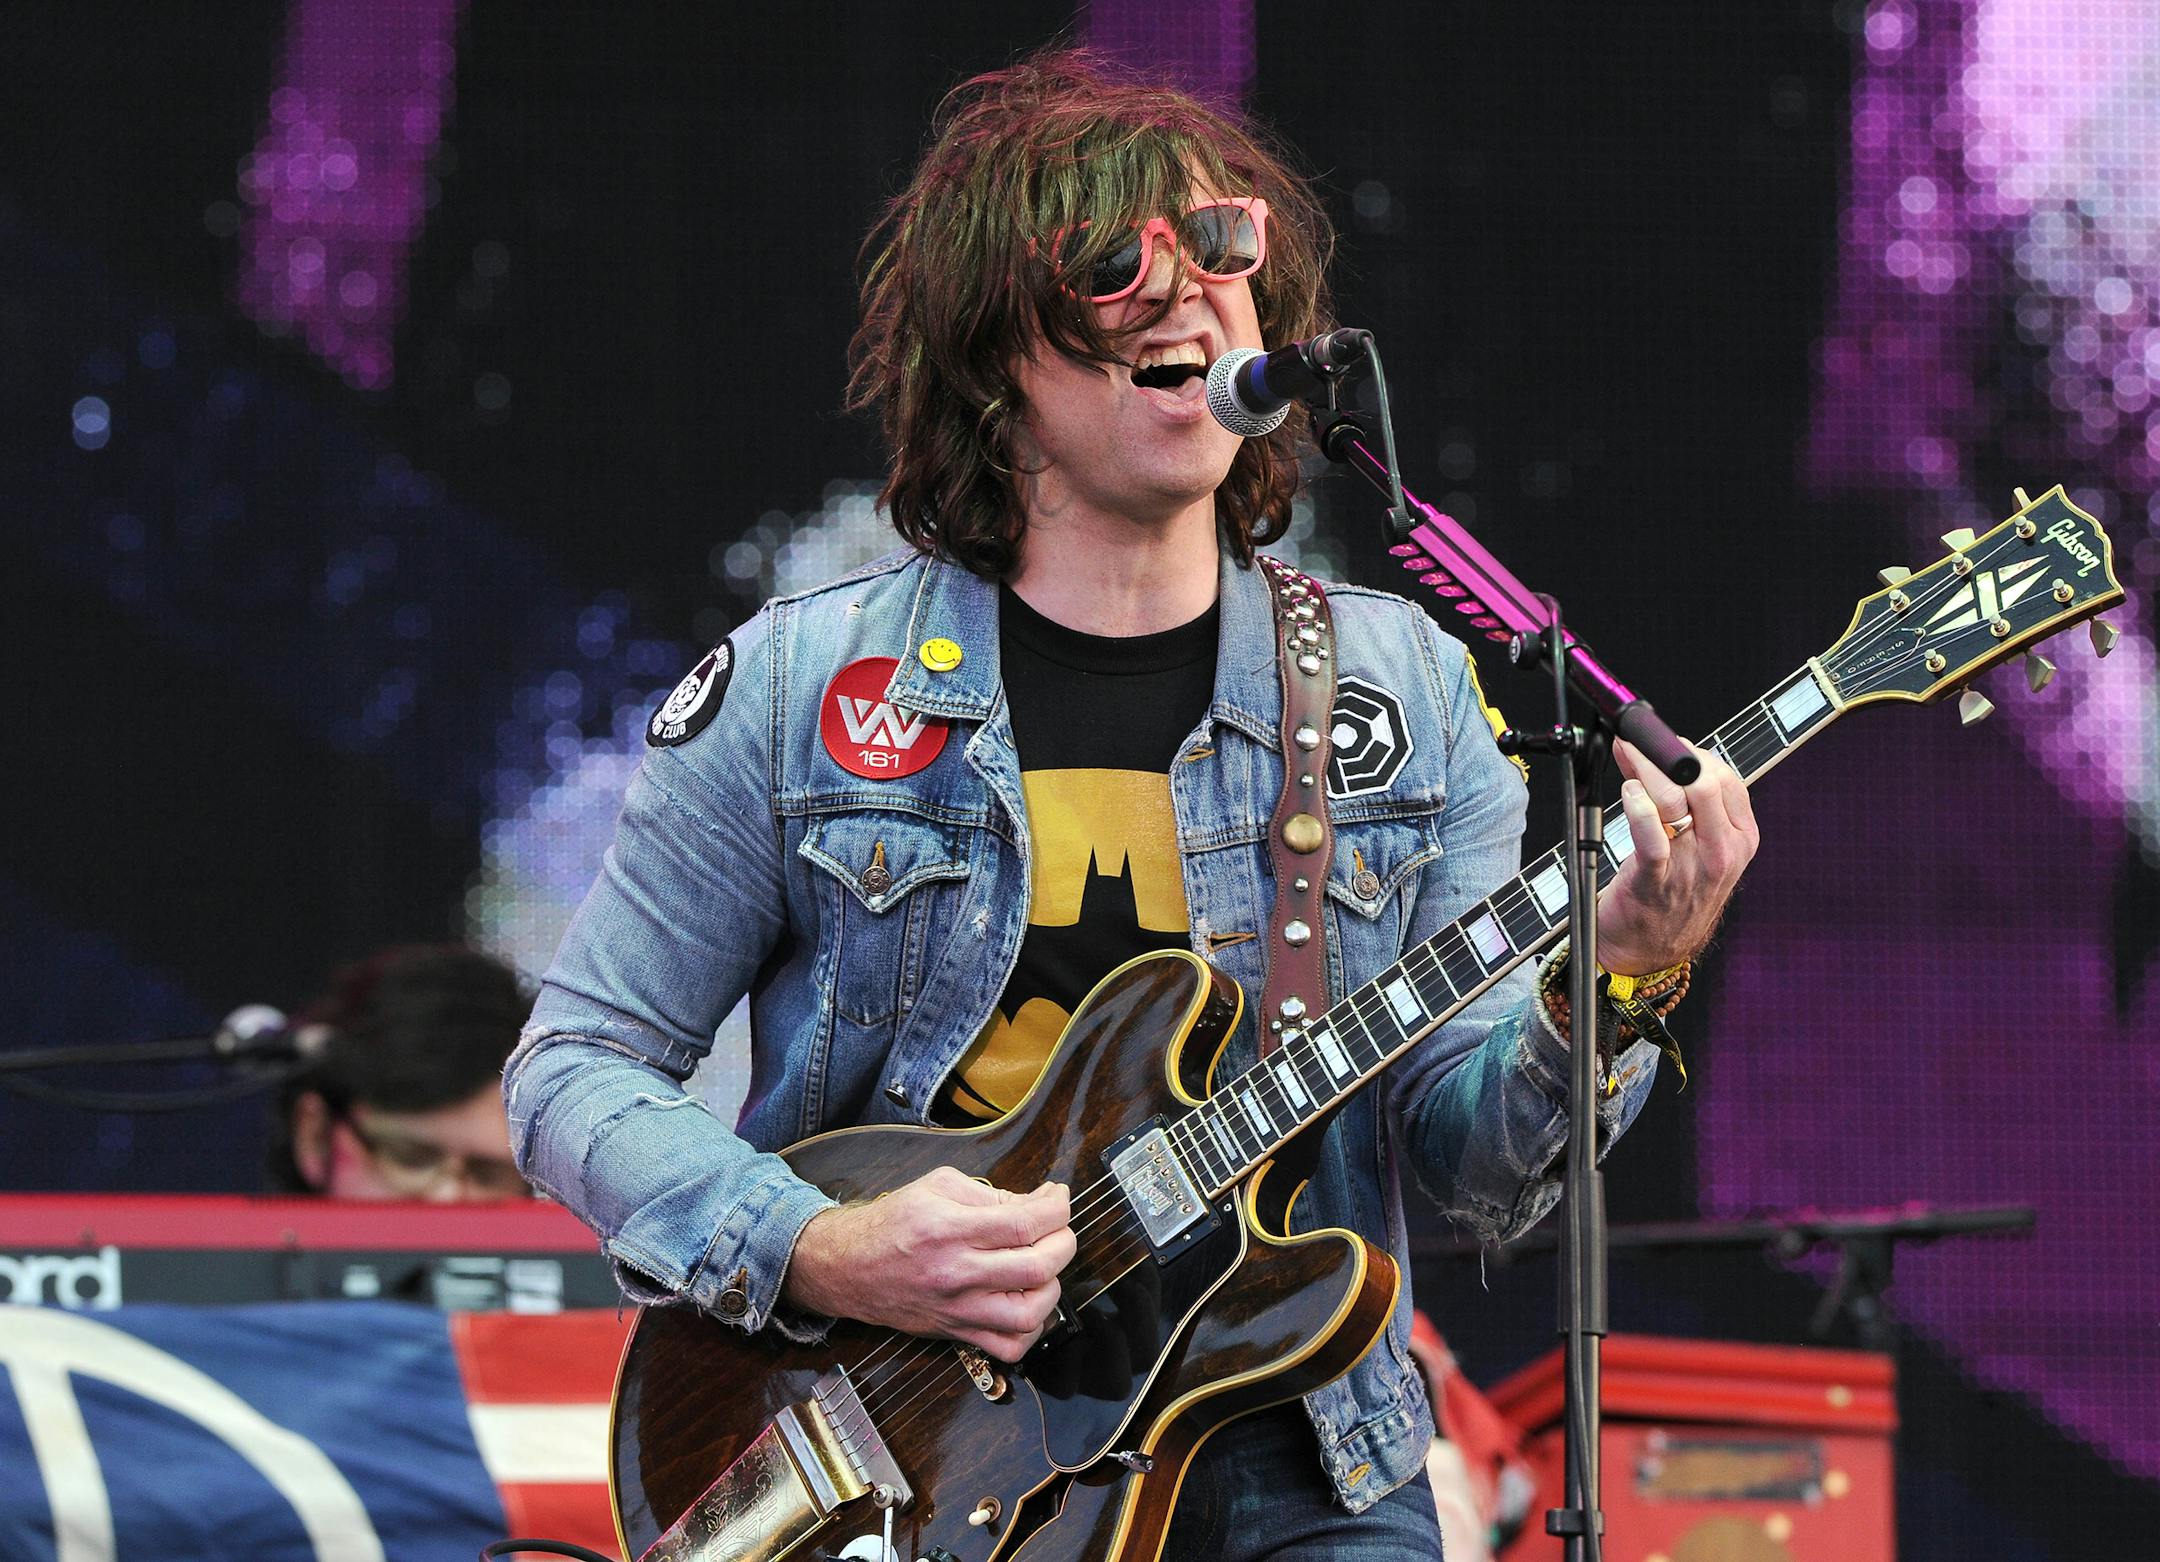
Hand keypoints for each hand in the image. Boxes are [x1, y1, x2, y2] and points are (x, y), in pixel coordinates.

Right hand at [782, 1165, 1073, 1362]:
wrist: (848, 1267)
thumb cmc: (892, 1223)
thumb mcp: (937, 1186)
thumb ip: (989, 1194)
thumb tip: (1035, 1206)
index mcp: (950, 1228)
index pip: (1024, 1223)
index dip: (1056, 1209)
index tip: (1058, 1198)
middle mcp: (956, 1272)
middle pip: (1036, 1266)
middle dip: (1064, 1242)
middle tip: (1058, 1228)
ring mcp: (958, 1308)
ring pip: (1029, 1313)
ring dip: (1052, 1287)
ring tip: (1043, 1265)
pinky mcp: (957, 1332)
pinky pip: (1009, 1347)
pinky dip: (1033, 1329)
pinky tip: (1030, 1301)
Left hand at [1595, 739, 1758, 975]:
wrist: (1649, 951)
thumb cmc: (1672, 891)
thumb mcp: (1698, 845)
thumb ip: (1688, 802)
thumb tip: (1658, 752)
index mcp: (1740, 838)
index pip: (1726, 779)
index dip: (1690, 752)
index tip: (1660, 739)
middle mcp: (1723, 851)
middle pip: (1704, 783)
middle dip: (1665, 754)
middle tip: (1635, 741)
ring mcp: (1693, 867)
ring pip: (1676, 801)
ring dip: (1645, 770)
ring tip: (1626, 758)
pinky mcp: (1657, 881)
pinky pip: (1651, 836)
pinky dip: (1638, 806)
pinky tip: (1628, 792)